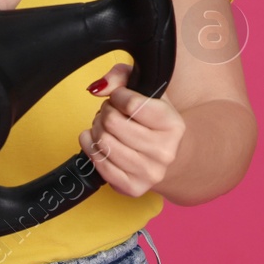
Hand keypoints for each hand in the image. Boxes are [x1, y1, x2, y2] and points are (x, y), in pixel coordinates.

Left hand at [79, 63, 185, 197]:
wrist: (168, 155)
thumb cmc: (153, 119)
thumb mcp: (146, 90)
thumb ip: (121, 76)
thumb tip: (98, 88)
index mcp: (173, 124)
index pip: (131, 104)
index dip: (117, 95)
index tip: (119, 97)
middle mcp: (165, 151)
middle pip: (112, 123)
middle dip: (105, 112)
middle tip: (111, 113)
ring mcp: (149, 173)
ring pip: (103, 142)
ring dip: (97, 128)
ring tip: (106, 127)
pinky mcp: (133, 188)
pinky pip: (98, 163)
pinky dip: (90, 146)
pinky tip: (97, 140)